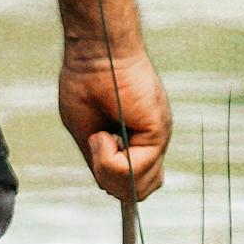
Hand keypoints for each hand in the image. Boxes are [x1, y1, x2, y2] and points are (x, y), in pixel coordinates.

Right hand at [60, 44, 170, 200]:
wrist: (96, 51)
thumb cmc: (86, 82)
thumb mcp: (87, 131)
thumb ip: (99, 158)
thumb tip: (106, 183)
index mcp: (139, 140)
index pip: (139, 183)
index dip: (117, 182)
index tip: (98, 158)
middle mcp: (153, 141)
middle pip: (139, 191)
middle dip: (111, 180)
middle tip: (96, 147)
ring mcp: (158, 136)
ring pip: (138, 186)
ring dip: (109, 170)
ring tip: (99, 139)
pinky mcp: (158, 130)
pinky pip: (135, 168)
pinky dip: (111, 159)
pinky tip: (102, 134)